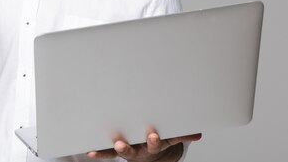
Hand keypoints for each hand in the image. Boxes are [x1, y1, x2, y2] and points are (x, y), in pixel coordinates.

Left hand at [86, 129, 201, 161]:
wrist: (154, 153)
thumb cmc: (161, 139)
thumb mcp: (172, 136)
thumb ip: (183, 133)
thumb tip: (198, 134)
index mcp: (153, 145)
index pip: (154, 144)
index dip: (154, 141)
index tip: (153, 136)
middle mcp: (139, 149)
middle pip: (134, 150)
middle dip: (127, 148)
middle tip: (121, 145)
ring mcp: (127, 150)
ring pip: (118, 152)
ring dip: (109, 151)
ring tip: (97, 151)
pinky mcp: (115, 150)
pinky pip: (106, 151)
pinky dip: (98, 151)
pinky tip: (89, 150)